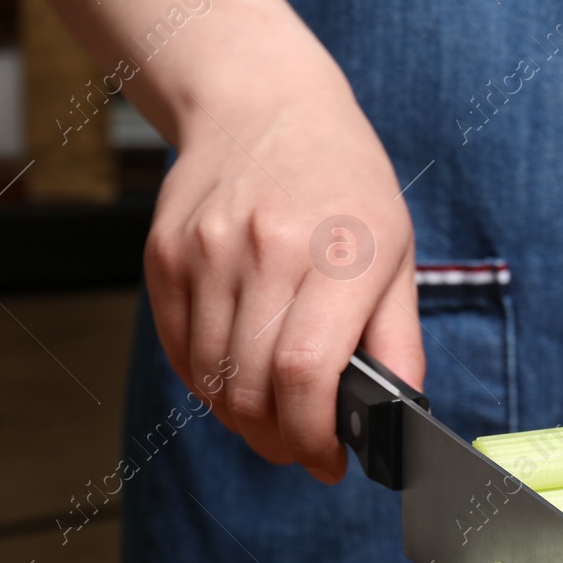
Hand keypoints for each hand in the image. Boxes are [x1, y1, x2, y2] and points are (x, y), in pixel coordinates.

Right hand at [144, 65, 422, 481]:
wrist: (261, 100)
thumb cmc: (342, 179)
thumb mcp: (396, 249)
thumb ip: (398, 340)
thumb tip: (397, 418)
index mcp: (338, 252)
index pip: (306, 373)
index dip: (311, 437)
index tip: (327, 462)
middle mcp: (265, 250)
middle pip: (251, 388)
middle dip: (278, 442)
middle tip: (300, 450)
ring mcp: (205, 251)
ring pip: (209, 379)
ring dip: (240, 419)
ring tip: (271, 417)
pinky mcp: (163, 255)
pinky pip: (178, 350)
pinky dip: (206, 384)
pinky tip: (236, 379)